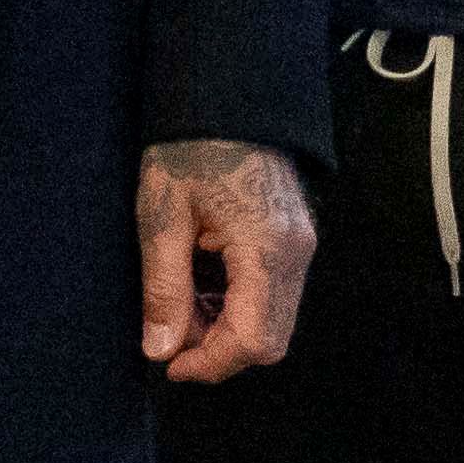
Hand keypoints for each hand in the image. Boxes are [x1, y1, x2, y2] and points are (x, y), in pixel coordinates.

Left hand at [135, 136, 312, 383]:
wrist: (225, 97)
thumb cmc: (189, 148)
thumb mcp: (162, 217)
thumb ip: (164, 289)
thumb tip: (161, 349)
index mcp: (266, 248)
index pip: (252, 340)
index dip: (210, 364)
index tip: (170, 365)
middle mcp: (296, 253)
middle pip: (271, 341)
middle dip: (219, 351)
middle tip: (171, 335)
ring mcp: (301, 246)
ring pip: (274, 321)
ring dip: (227, 329)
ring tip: (181, 304)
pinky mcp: (294, 239)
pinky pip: (273, 294)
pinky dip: (238, 306)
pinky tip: (202, 285)